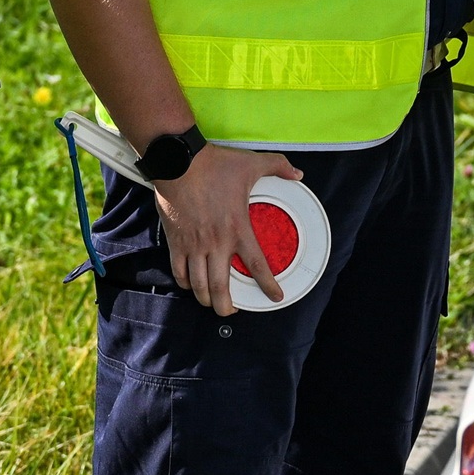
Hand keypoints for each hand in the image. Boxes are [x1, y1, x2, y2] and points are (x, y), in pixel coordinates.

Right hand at [151, 142, 305, 315]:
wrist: (178, 162)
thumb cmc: (214, 164)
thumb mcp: (252, 162)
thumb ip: (278, 166)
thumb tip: (298, 173)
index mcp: (238, 229)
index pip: (257, 265)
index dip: (267, 285)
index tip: (275, 297)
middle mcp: (216, 243)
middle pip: (220, 287)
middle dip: (225, 307)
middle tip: (231, 312)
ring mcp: (193, 244)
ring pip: (198, 284)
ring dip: (205, 298)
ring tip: (211, 303)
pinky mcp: (175, 241)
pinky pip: (178, 270)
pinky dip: (185, 282)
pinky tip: (190, 284)